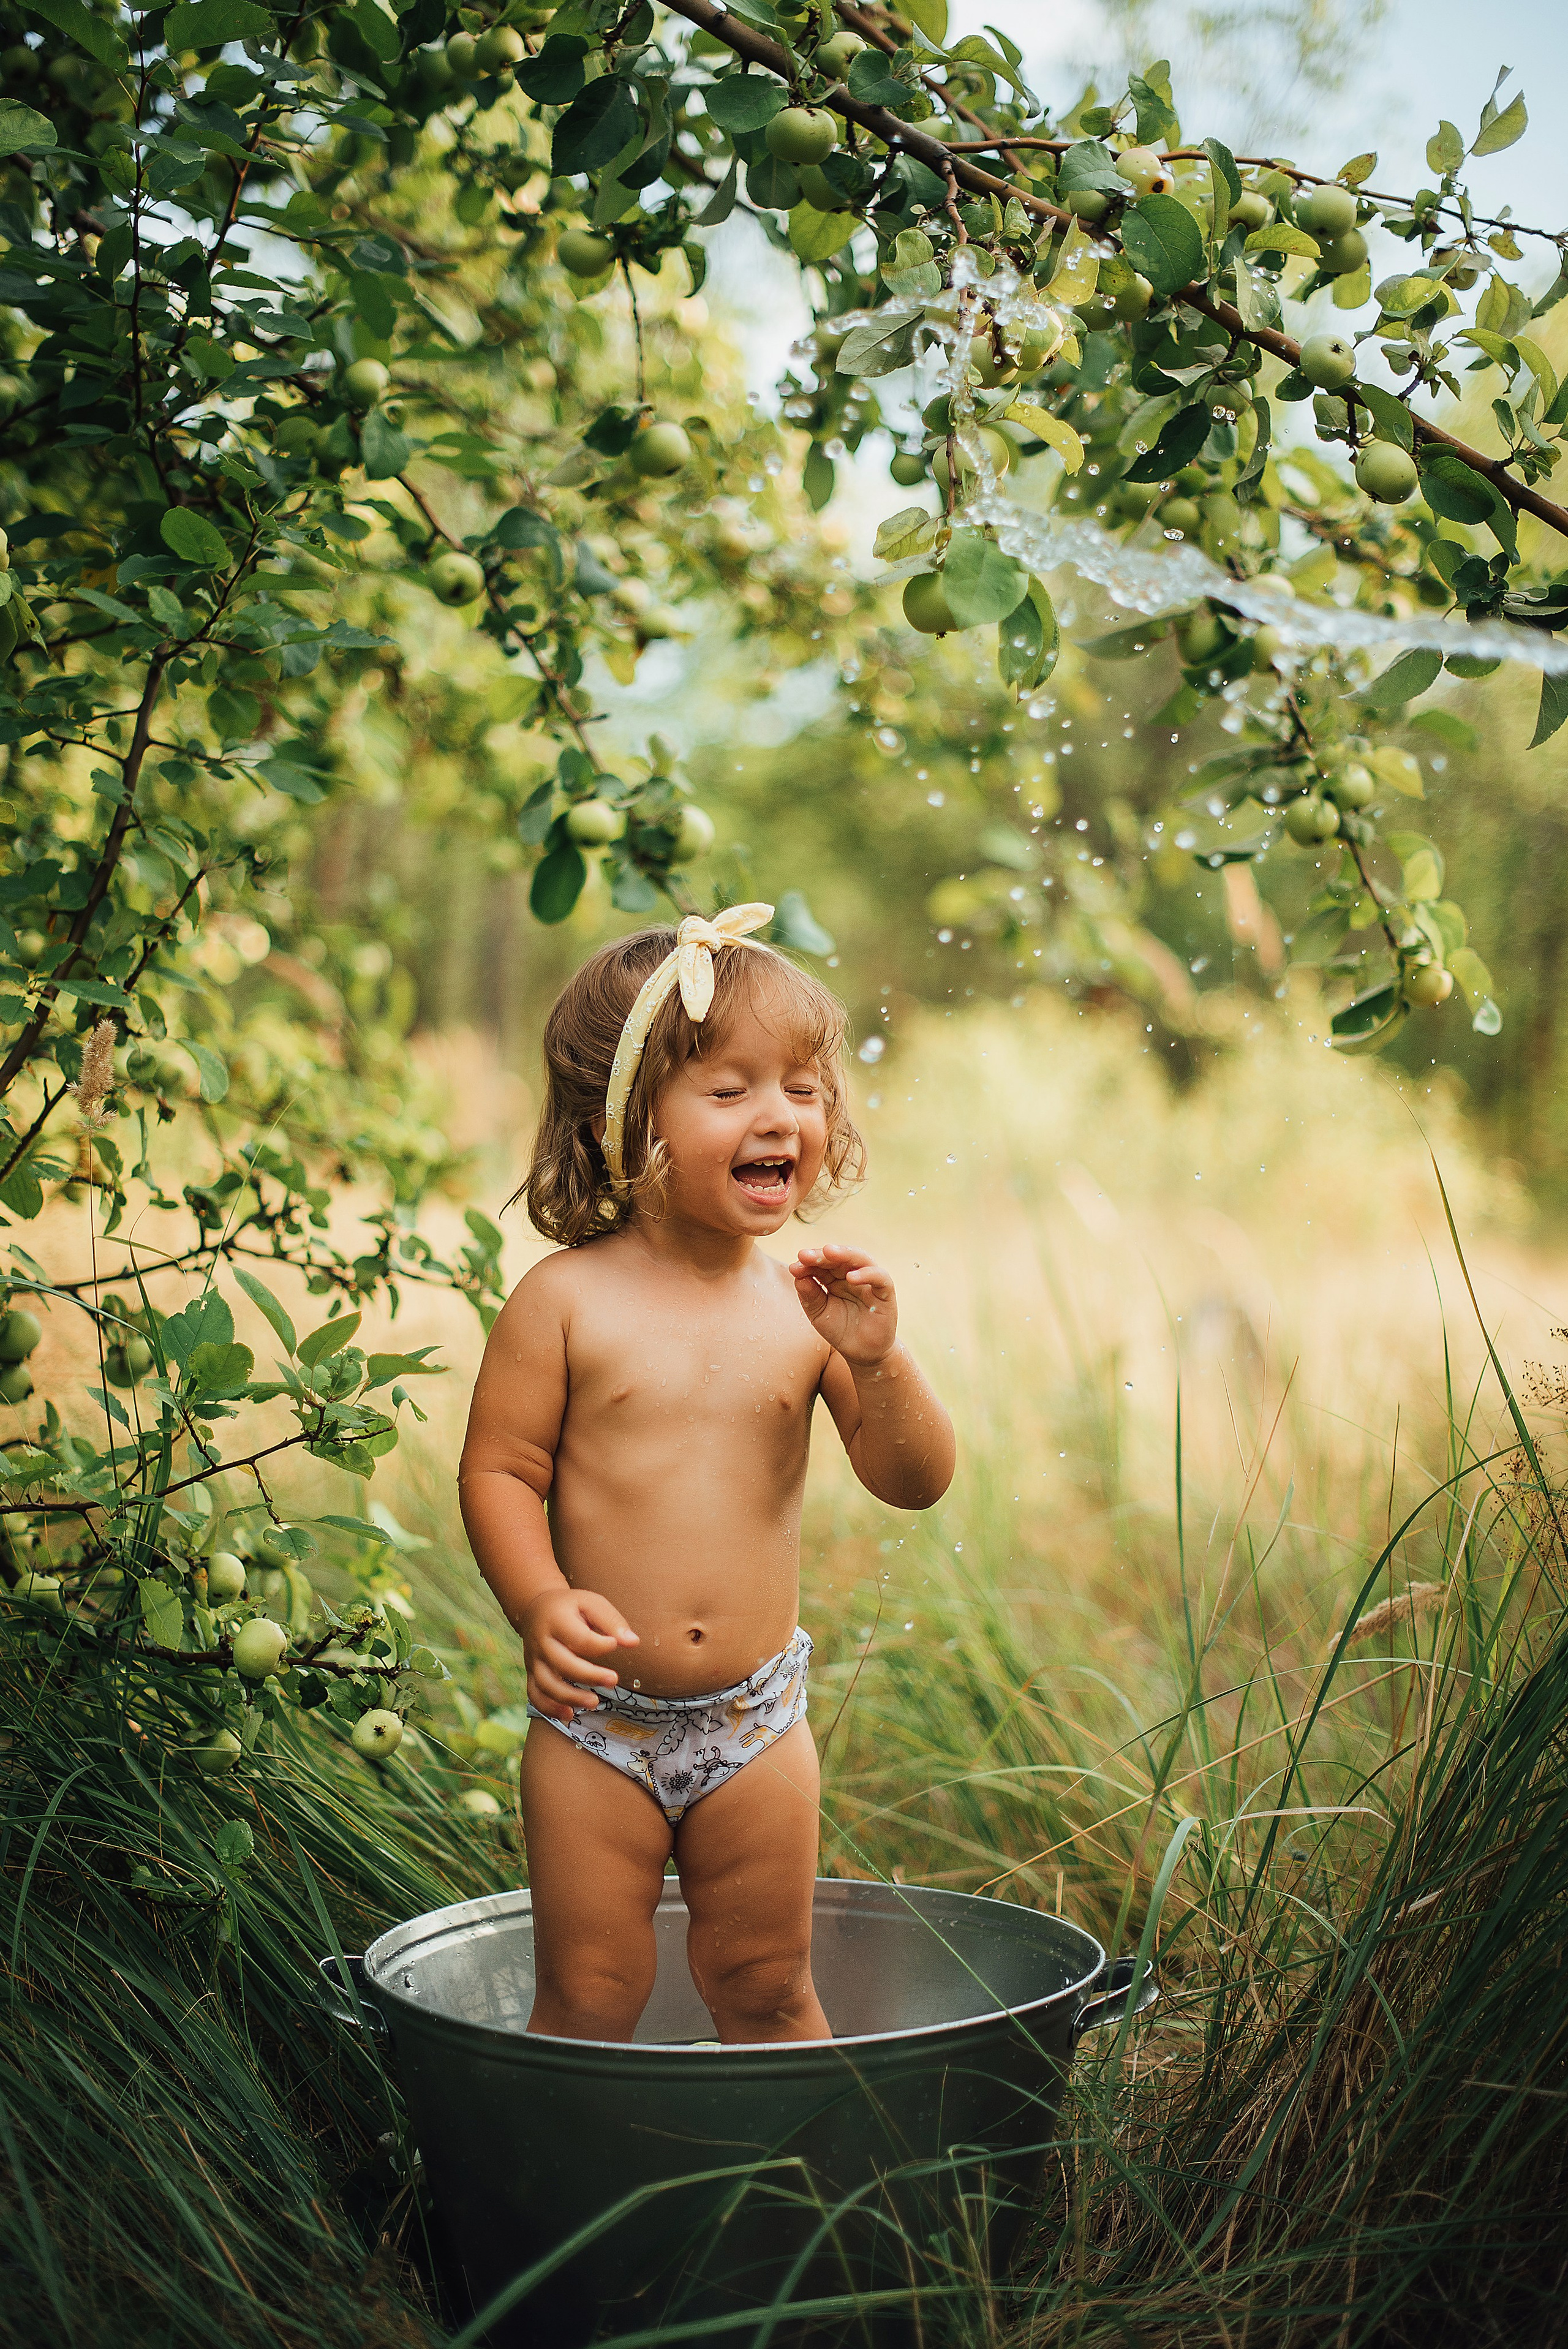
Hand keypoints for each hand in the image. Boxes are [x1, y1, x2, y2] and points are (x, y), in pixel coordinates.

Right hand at [520, 1585, 637, 1722]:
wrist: (536, 1608)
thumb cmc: (571, 1607)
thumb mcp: (591, 1603)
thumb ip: (612, 1621)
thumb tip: (633, 1642)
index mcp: (557, 1620)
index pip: (578, 1638)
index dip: (599, 1645)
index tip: (614, 1644)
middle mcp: (541, 1642)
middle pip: (562, 1664)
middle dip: (589, 1675)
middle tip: (613, 1680)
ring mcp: (534, 1660)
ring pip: (547, 1684)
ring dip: (570, 1697)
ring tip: (594, 1702)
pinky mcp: (532, 1673)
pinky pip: (535, 1695)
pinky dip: (549, 1708)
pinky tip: (569, 1715)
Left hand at [789, 1241, 897, 1366]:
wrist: (862, 1353)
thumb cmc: (840, 1330)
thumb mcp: (818, 1314)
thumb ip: (809, 1295)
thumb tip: (797, 1274)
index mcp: (834, 1278)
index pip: (822, 1264)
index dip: (809, 1263)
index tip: (794, 1267)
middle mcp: (852, 1275)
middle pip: (839, 1257)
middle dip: (822, 1255)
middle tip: (805, 1255)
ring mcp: (870, 1282)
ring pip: (861, 1259)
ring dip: (845, 1254)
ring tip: (828, 1252)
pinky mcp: (885, 1293)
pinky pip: (881, 1278)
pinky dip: (867, 1274)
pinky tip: (851, 1277)